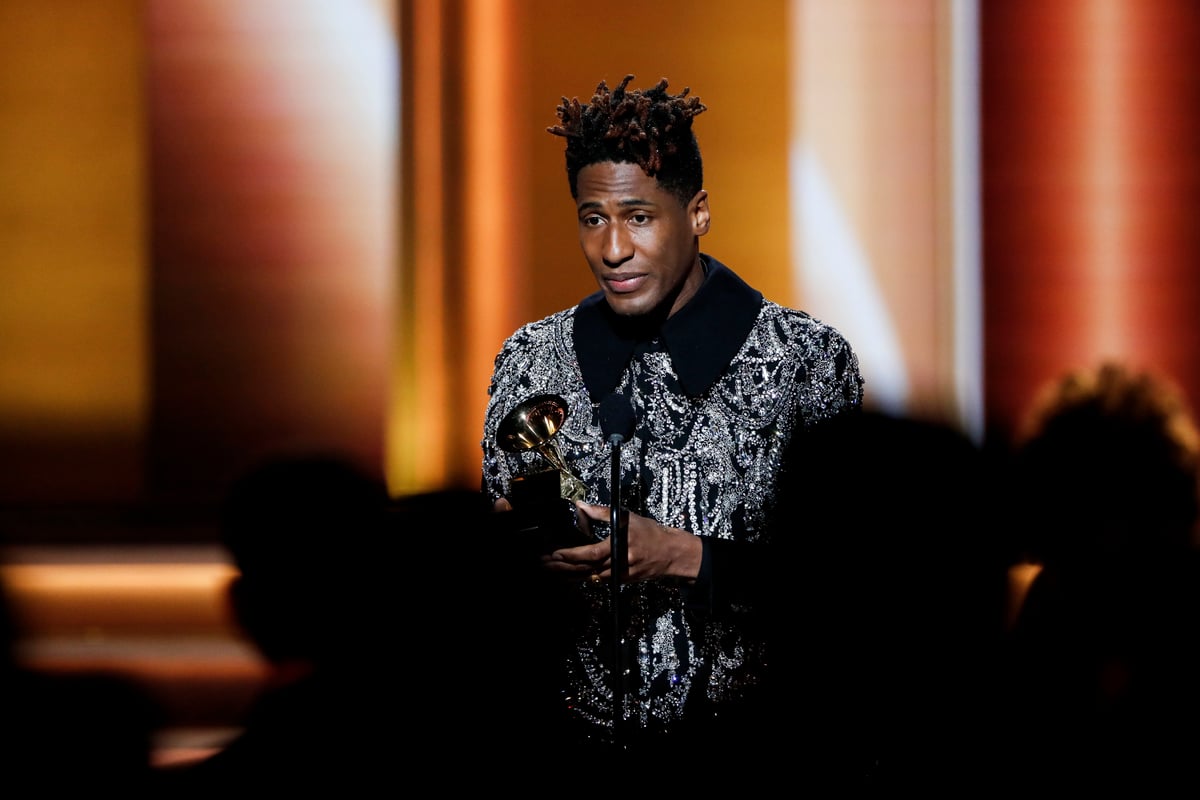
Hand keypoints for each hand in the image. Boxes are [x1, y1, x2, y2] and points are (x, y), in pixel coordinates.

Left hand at [541, 501, 702, 583]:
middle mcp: (617, 563)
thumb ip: (601, 512)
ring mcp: (619, 575)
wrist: (672, 553)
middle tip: (544, 563)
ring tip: (551, 570)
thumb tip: (581, 506)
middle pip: (585, 569)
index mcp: (618, 546)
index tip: (554, 553)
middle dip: (562, 567)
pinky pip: (597, 580)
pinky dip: (582, 577)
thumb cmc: (651, 533)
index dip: (570, 555)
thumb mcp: (627, 517)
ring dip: (568, 574)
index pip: (589, 554)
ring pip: (589, 577)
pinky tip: (569, 575)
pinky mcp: (621, 581)